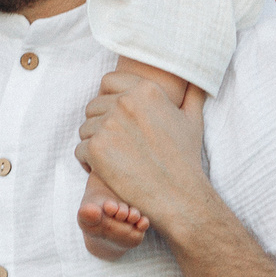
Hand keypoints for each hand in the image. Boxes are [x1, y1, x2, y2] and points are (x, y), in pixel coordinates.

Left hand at [74, 70, 209, 249]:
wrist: (179, 196)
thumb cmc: (186, 159)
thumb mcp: (192, 120)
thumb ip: (192, 95)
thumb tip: (195, 80)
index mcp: (145, 90)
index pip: (107, 82)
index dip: (109, 100)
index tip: (118, 119)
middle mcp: (125, 102)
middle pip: (93, 106)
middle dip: (101, 124)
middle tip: (118, 145)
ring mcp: (109, 124)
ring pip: (85, 128)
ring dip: (94, 143)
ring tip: (114, 159)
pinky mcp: (96, 148)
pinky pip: (80, 149)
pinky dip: (89, 163)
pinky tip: (107, 171)